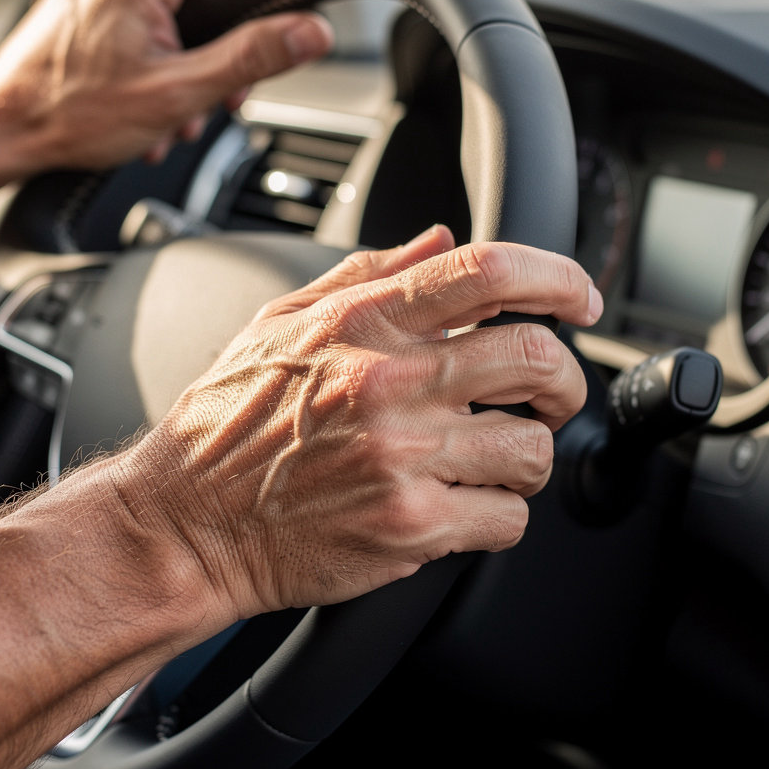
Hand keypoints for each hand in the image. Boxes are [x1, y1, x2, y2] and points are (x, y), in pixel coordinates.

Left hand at [0, 0, 332, 174]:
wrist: (2, 131)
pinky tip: (145, 102)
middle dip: (215, 49)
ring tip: (171, 111)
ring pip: (166, 10)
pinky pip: (134, 19)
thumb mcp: (180, 92)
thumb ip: (251, 58)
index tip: (256, 42)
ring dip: (182, 63)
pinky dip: (150, 60)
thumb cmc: (73, 113)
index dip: (253, 0)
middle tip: (211, 96)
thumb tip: (310, 33)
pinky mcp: (78, 4)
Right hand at [113, 226, 602, 621]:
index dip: (557, 276)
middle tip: (548, 397)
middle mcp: (387, 382)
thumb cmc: (226, 424)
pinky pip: (507, 519)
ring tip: (490, 461)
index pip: (488, 271)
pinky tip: (462, 507)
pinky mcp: (409, 526)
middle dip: (564, 381)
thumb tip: (440, 241)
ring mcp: (402, 456)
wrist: (188, 522)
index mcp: (360, 324)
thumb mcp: (280, 324)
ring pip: (532, 449)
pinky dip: (498, 515)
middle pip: (536, 357)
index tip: (579, 298)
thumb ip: (366, 274)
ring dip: (526, 457)